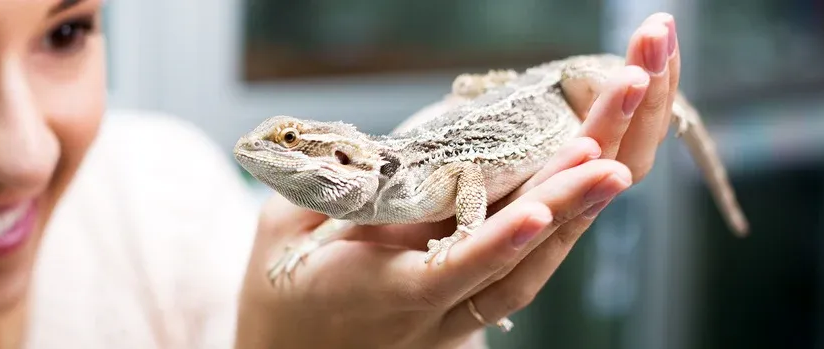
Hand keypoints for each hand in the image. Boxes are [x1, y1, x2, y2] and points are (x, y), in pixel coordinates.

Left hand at [235, 12, 679, 348]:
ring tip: (613, 147)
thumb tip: (442, 124)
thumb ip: (409, 162)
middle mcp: (488, 260)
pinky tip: (537, 212)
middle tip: (651, 61)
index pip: (561, 169)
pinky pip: (466, 270)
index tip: (639, 60)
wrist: (280, 334)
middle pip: (570, 198)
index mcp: (484, 226)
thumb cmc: (320, 265)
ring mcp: (455, 285)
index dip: (607, 120)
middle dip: (616, 130)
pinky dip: (504, 241)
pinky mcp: (412, 297)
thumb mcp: (370, 198)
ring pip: (534, 241)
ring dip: (574, 191)